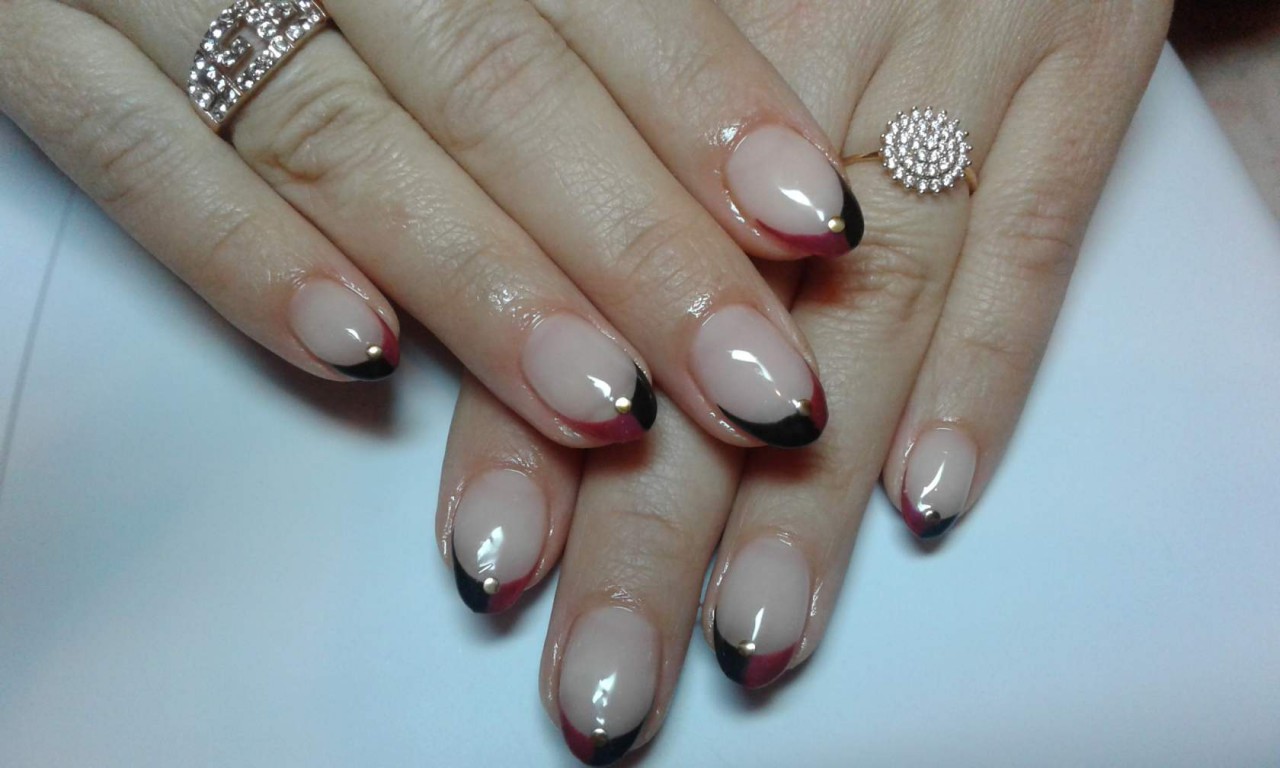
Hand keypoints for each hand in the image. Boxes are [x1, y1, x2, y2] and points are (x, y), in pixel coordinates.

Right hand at [0, 0, 859, 451]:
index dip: (701, 100)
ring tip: (606, 403)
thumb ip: (557, 0)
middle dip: (634, 244)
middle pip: (494, 83)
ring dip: (481, 283)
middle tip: (755, 380)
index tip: (810, 217)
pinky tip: (362, 361)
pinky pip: (127, 157)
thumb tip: (721, 114)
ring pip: (337, 137)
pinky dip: (242, 256)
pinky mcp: (24, 40)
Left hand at [436, 1, 1171, 762]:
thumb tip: (513, 287)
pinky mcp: (1089, 45)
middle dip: (651, 515)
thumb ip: (623, 106)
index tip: (492, 562)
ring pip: (868, 300)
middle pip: (713, 316)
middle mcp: (807, 44)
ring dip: (808, 490)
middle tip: (602, 680)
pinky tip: (926, 496)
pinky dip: (993, 361)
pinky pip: (1045, 219)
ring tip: (751, 638)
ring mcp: (963, 41)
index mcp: (676, 16)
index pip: (583, 256)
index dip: (528, 416)